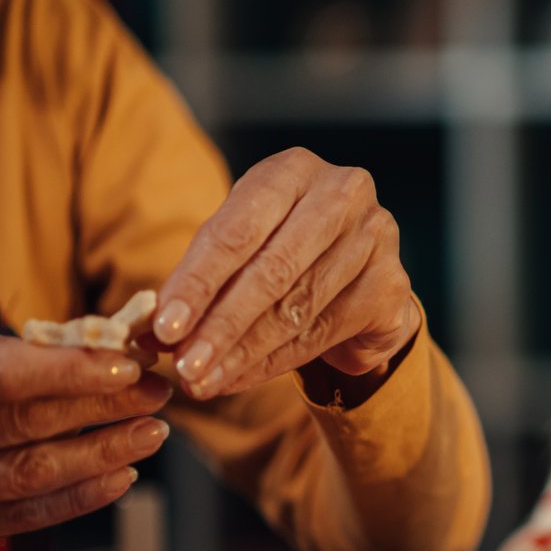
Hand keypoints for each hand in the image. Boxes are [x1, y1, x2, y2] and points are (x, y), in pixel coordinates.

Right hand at [0, 337, 170, 535]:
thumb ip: (38, 352)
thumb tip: (116, 349)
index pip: (3, 375)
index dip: (67, 371)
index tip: (127, 368)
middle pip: (29, 422)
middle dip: (104, 406)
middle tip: (155, 392)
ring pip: (33, 471)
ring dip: (103, 452)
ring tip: (152, 432)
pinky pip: (29, 513)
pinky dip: (81, 495)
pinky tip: (123, 475)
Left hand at [152, 147, 421, 401]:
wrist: (356, 272)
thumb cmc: (284, 250)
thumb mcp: (241, 246)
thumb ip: (204, 281)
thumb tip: (157, 333)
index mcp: (293, 169)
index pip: (237, 231)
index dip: (197, 283)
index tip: (164, 328)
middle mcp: (343, 194)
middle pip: (272, 271)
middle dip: (221, 326)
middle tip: (185, 366)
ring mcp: (377, 238)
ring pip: (299, 308)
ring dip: (245, 352)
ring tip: (206, 381)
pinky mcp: (394, 285)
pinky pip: (327, 332)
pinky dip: (278, 362)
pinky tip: (243, 377)